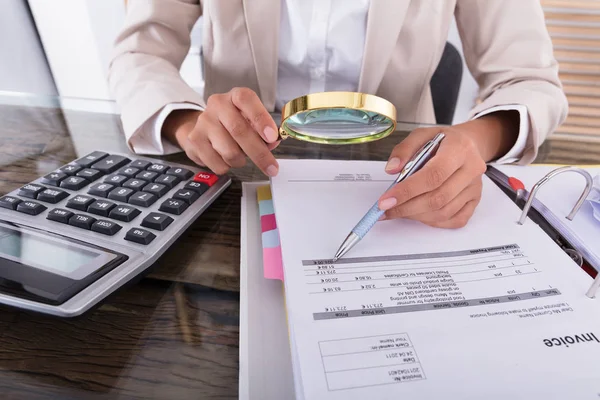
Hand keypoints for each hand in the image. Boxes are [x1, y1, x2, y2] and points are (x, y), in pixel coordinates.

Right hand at [163, 87, 279, 175]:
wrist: (204, 127)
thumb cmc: (234, 124)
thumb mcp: (251, 121)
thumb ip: (265, 131)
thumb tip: (272, 143)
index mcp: (235, 96)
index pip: (246, 100)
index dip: (261, 119)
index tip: (271, 137)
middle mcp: (217, 105)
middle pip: (239, 130)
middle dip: (259, 153)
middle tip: (271, 168)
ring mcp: (203, 122)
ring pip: (229, 152)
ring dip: (241, 161)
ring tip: (240, 156)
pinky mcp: (195, 140)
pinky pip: (218, 164)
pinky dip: (227, 167)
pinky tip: (225, 158)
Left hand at [378, 112, 518, 227]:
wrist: (468, 144)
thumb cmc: (443, 141)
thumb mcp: (422, 134)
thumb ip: (404, 149)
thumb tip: (391, 169)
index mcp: (459, 149)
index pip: (433, 175)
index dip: (408, 190)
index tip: (386, 200)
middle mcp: (471, 169)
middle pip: (438, 197)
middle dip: (407, 207)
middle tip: (387, 209)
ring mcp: (475, 187)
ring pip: (444, 212)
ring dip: (417, 216)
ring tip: (399, 211)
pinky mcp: (475, 200)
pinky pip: (455, 220)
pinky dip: (433, 222)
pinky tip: (419, 214)